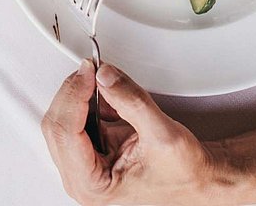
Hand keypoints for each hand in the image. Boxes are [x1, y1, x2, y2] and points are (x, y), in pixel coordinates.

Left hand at [42, 60, 228, 205]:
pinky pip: (76, 119)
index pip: (65, 132)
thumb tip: (104, 76)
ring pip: (63, 119)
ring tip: (112, 91)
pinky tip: (110, 100)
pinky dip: (91, 102)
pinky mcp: (88, 152)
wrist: (198, 180)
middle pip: (57, 125)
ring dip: (83, 97)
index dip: (75, 95)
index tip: (89, 72)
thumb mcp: (163, 134)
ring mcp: (82, 165)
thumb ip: (131, 101)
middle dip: (76, 93)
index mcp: (92, 185)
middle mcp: (81, 178)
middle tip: (95, 71)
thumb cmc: (184, 174)